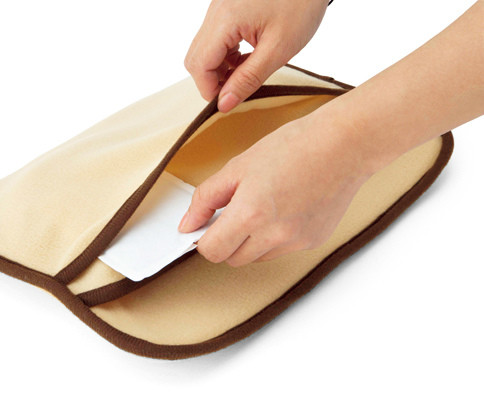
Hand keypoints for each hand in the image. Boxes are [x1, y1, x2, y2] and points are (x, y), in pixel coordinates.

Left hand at [177, 113, 371, 266]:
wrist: (343, 145)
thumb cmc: (293, 147)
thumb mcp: (238, 166)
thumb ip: (206, 198)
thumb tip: (187, 225)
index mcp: (250, 214)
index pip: (211, 251)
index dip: (204, 239)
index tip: (206, 226)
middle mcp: (274, 235)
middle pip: (232, 259)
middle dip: (226, 240)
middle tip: (234, 211)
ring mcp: (296, 242)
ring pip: (256, 257)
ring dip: (250, 240)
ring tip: (263, 205)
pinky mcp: (313, 241)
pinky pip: (281, 250)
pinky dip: (275, 237)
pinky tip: (285, 208)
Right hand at [184, 0, 327, 112]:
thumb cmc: (301, 6)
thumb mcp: (278, 49)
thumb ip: (248, 79)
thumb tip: (224, 104)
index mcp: (226, 19)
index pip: (199, 65)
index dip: (209, 90)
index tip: (228, 102)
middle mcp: (216, 11)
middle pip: (196, 58)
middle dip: (211, 80)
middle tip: (237, 90)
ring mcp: (219, 8)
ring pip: (203, 50)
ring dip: (219, 69)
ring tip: (246, 73)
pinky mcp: (226, 8)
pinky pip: (214, 39)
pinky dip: (225, 55)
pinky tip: (247, 58)